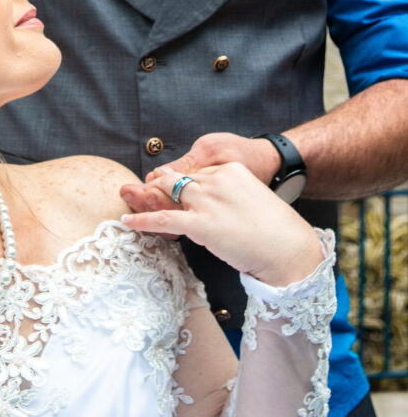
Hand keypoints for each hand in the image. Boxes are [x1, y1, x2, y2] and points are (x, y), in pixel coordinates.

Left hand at [120, 133, 280, 216]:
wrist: (289, 249)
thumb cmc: (276, 231)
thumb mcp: (253, 199)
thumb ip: (231, 195)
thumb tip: (216, 206)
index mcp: (230, 169)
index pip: (195, 172)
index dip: (178, 182)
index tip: (166, 187)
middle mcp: (216, 180)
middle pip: (177, 178)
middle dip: (157, 183)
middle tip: (139, 189)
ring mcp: (207, 201)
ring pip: (167, 194)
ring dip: (145, 197)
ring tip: (129, 199)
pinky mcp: (201, 224)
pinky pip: (163, 219)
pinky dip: (142, 220)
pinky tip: (128, 222)